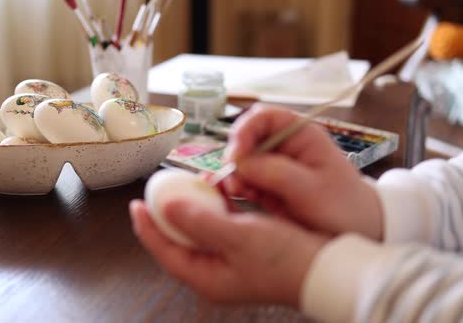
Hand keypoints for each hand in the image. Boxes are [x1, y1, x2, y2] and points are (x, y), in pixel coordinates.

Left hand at [130, 199, 327, 306]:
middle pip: (179, 242)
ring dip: (193, 209)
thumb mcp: (240, 236)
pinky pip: (220, 228)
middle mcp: (215, 272)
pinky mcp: (246, 251)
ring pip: (200, 232)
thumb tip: (167, 206)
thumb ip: (200, 221)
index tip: (136, 203)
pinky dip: (215, 209)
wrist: (326, 269)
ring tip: (187, 187)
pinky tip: (218, 192)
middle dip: (168, 215)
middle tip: (161, 190)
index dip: (147, 227)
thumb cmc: (286, 258)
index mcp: (207, 277)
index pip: (165, 251)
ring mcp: (231, 262)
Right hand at [223, 105, 383, 239]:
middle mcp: (284, 146)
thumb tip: (242, 161)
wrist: (357, 231)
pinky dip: (238, 187)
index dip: (245, 129)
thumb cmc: (343, 206)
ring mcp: (274, 166)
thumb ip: (278, 173)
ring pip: (241, 161)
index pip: (264, 117)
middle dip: (236, 156)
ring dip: (235, 174)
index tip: (237, 154)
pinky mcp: (267, 186)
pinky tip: (243, 198)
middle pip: (246, 138)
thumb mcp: (313, 190)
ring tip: (239, 191)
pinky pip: (244, 180)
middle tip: (234, 179)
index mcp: (301, 135)